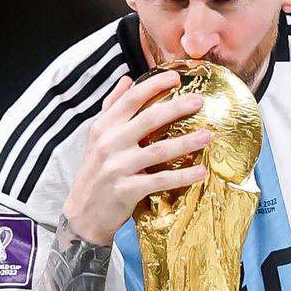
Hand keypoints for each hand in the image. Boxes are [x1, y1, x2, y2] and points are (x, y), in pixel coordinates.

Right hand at [63, 71, 210, 243]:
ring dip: (187, 142)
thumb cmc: (95, 173)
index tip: (176, 77)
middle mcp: (109, 143)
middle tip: (199, 100)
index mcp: (104, 127)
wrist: (83, 214)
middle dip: (177, 107)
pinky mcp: (127, 190)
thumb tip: (127, 79)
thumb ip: (111, 107)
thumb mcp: (97, 138)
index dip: (154, 85)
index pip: (130, 99)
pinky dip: (183, 176)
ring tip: (208, 135)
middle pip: (149, 119)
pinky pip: (160, 179)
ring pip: (159, 150)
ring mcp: (118, 167)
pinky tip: (201, 171)